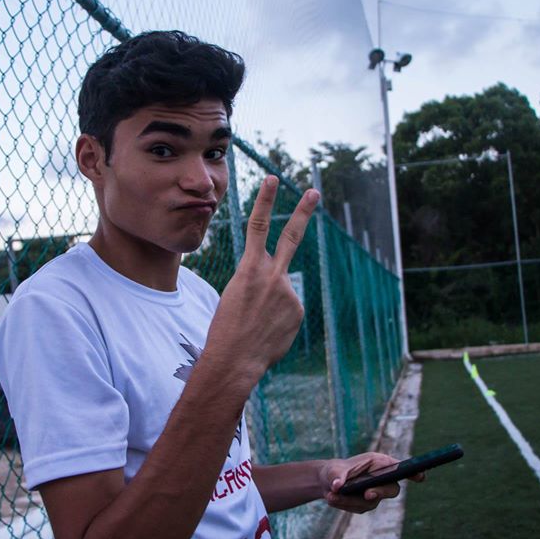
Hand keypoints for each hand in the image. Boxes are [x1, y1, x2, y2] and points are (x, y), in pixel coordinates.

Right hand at [205, 176, 318, 377]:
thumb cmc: (226, 329)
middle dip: (303, 212)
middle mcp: (272, 275)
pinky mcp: (298, 311)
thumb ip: (259, 283)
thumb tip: (282, 289)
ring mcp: (289, 293)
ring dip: (271, 306)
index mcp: (249, 268)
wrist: (235, 359)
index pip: (258, 226)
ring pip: (282, 291)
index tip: (273, 179)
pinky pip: (288, 310)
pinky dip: (278, 320)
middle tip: (313, 192)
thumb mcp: (234, 296)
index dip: (266, 200)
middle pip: (292, 236)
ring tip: (257, 325)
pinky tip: (267, 332)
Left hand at [319, 453, 422, 513]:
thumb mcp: (333, 470)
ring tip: (332, 495)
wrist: (326, 483)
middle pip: (391, 489)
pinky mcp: (367, 505)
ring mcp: (376, 494)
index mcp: (379, 463)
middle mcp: (381, 479)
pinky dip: (345, 504)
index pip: (400, 468)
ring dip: (350, 500)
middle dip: (380, 492)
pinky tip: (332, 498)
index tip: (420, 476)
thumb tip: (337, 486)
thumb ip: (336, 476)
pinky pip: (359, 508)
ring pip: (370, 502)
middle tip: (367, 494)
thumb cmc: (334, 470)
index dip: (412, 472)